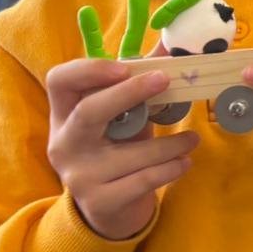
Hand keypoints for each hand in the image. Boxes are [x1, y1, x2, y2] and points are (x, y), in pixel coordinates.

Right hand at [44, 58, 199, 239]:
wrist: (110, 207)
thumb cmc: (119, 149)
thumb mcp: (125, 116)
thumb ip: (142, 83)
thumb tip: (175, 44)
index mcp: (65, 115)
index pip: (59, 81)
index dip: (88, 70)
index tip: (124, 67)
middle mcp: (64, 144)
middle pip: (89, 112)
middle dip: (129, 93)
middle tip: (166, 80)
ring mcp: (79, 176)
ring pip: (128, 153)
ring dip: (169, 143)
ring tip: (193, 139)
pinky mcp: (100, 202)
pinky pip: (142, 180)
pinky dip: (170, 168)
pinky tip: (185, 162)